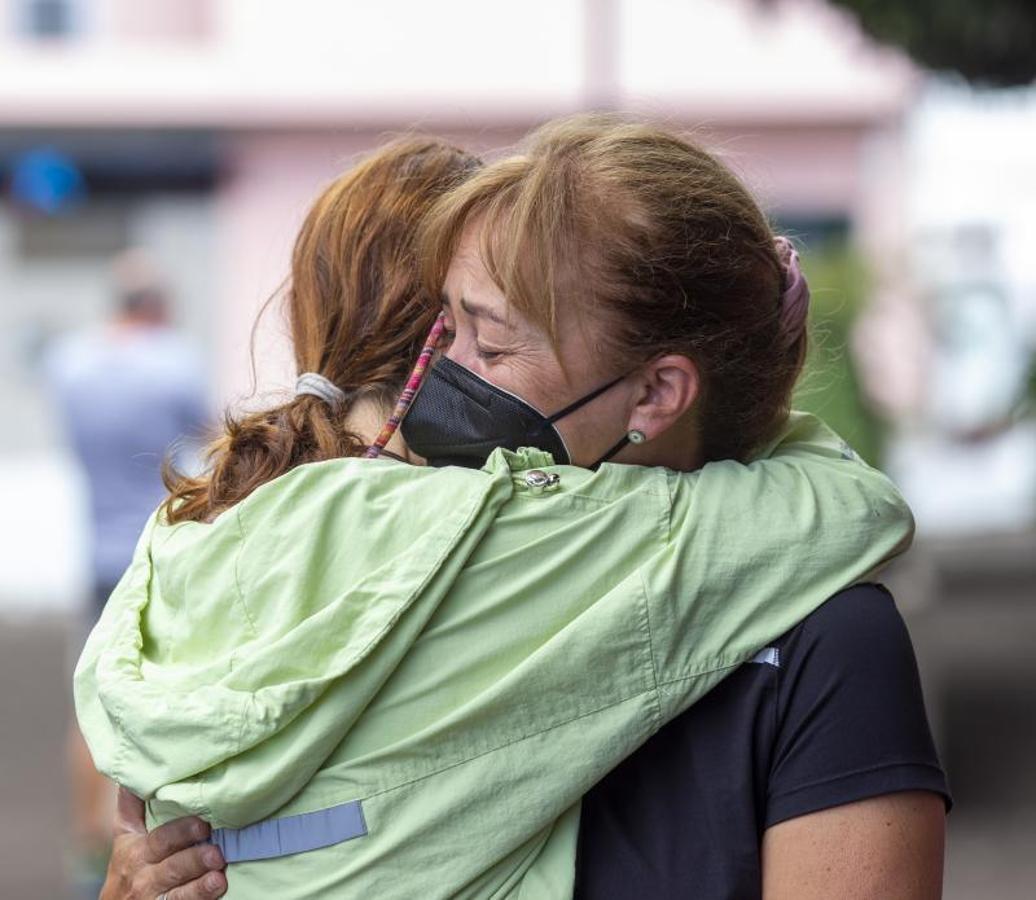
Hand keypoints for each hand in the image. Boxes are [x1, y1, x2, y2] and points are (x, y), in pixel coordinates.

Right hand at [100, 787, 226, 898]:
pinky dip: (199, 896)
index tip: (201, 822)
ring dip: (198, 876)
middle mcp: (142, 872)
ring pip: (176, 885)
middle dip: (192, 851)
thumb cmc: (128, 866)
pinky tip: (217, 886)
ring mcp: (152, 894)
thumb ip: (131, 806)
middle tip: (215, 845)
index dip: (179, 830)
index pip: (158, 837)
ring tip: (218, 867)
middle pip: (169, 860)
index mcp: (135, 848)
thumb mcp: (125, 837)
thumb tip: (135, 767)